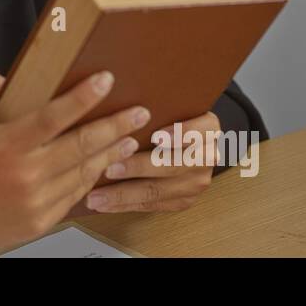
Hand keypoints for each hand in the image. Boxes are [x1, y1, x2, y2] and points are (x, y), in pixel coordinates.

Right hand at [0, 70, 151, 252]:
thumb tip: (11, 78)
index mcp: (7, 144)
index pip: (56, 115)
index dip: (84, 96)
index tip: (106, 80)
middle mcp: (26, 174)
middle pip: (83, 145)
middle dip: (116, 126)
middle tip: (139, 112)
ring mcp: (35, 201)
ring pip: (83, 173)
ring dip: (110, 154)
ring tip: (129, 139)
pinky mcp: (38, 222)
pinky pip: (72, 197)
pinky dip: (88, 179)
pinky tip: (98, 166)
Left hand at [82, 110, 219, 212]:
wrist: (188, 142)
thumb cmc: (169, 117)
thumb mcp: (170, 106)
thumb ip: (155, 105)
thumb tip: (123, 100)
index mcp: (209, 128)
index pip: (200, 129)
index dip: (180, 133)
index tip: (156, 136)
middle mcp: (207, 156)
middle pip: (173, 164)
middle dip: (138, 168)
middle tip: (108, 168)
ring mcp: (197, 182)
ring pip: (158, 190)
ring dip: (123, 194)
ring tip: (96, 195)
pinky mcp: (184, 200)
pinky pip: (152, 205)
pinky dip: (125, 205)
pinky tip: (103, 204)